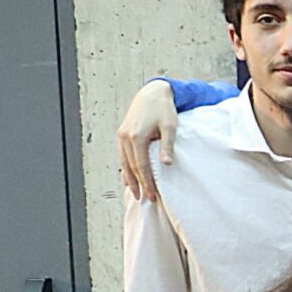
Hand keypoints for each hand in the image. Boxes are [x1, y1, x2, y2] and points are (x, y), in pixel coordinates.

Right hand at [116, 80, 178, 199]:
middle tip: (146, 199)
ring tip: (136, 192)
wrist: (153, 93)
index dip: (147, 182)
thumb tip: (166, 164)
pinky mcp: (123, 133)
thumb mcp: (170, 127)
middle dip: (139, 184)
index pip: (141, 166)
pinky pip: (123, 154)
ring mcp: (122, 135)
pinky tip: (128, 177)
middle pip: (131, 166)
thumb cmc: (164, 109)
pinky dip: (125, 167)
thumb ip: (167, 146)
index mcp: (137, 136)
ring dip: (130, 178)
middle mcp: (126, 137)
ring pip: (124, 162)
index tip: (153, 195)